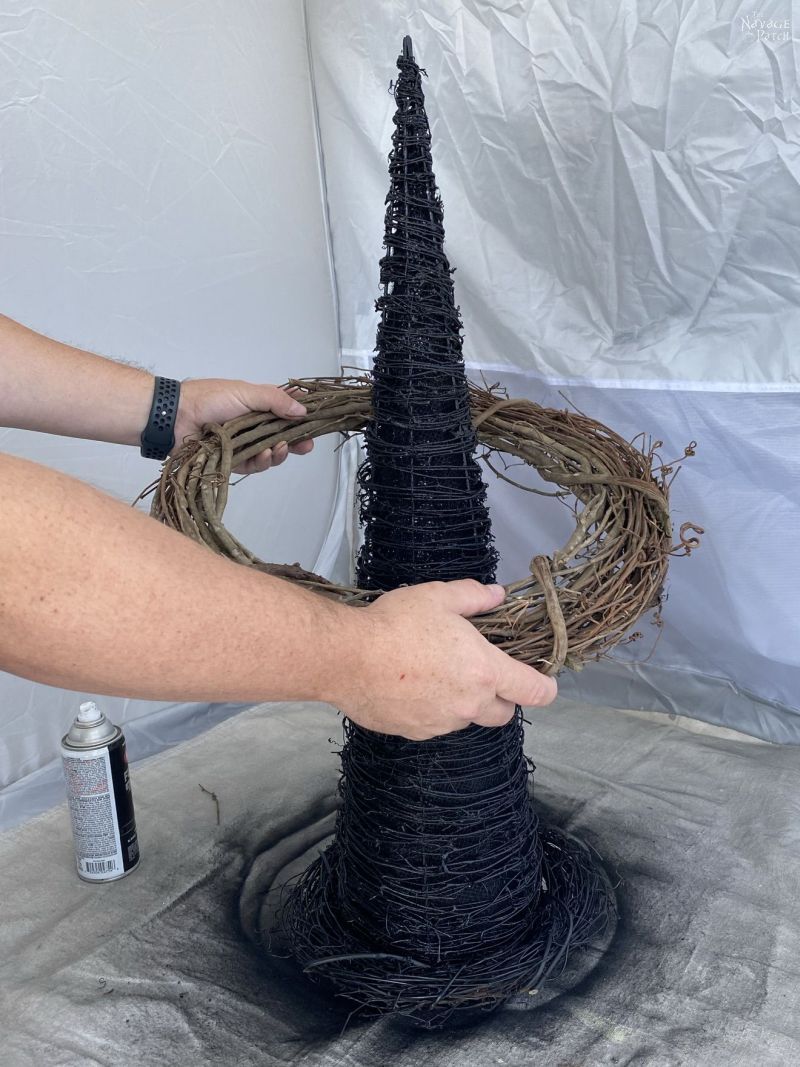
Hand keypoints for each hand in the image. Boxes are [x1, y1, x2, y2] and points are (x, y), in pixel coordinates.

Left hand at [174, 378, 313, 473]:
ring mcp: (243, 443)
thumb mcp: (246, 392)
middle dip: (297, 441)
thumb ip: (275, 401)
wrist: (177, 417)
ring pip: (271, 453)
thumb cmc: (208, 399)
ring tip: (281, 448)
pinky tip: (266, 455)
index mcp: (257, 404)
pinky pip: (254, 465)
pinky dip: (263, 461)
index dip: (301, 418)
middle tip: (306, 444)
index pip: (285, 411)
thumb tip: (302, 410)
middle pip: (282, 436)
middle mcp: (252, 425)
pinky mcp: (233, 460)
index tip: (315, 422)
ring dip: (280, 452)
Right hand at [339, 580, 556, 739]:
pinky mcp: (416, 733)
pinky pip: (436, 725)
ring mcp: (442, 723)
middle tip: (479, 672)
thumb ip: (473, 597)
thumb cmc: (396, 623)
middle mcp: (470, 704)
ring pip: (467, 719)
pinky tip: (409, 687)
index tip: (544, 682)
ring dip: (462, 703)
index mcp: (485, 671)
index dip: (545, 687)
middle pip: (504, 713)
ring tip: (434, 674)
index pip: (534, 691)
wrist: (346, 658)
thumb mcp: (438, 597)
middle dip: (501, 697)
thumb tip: (498, 594)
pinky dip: (432, 710)